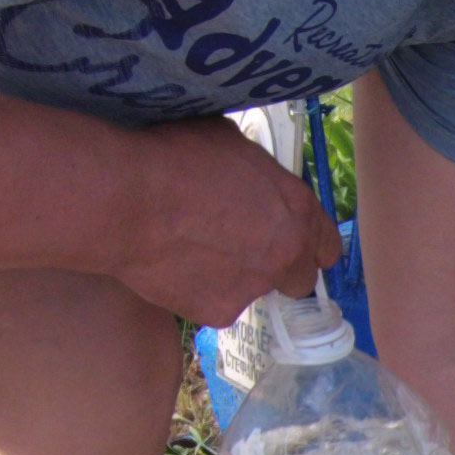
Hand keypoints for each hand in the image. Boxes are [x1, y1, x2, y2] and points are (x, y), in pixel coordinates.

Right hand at [108, 118, 343, 326]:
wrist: (128, 199)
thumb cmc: (174, 157)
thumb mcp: (230, 143)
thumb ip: (255, 171)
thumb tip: (247, 174)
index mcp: (297, 207)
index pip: (327, 243)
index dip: (309, 245)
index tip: (295, 246)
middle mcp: (286, 252)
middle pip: (300, 279)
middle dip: (278, 270)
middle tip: (242, 252)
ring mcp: (254, 286)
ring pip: (251, 291)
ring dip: (233, 277)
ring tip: (192, 250)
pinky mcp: (220, 311)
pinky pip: (214, 304)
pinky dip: (198, 291)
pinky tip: (173, 266)